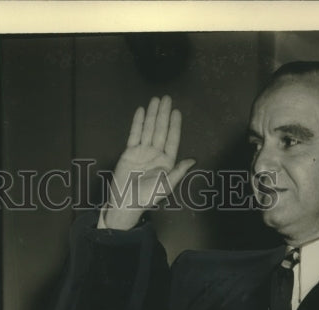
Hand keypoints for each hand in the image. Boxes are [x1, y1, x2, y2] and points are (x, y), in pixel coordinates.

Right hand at [103, 96, 194, 230]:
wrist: (126, 202)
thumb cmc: (147, 196)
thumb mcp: (167, 185)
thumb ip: (179, 171)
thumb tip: (193, 160)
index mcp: (166, 161)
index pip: (172, 139)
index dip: (175, 125)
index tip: (176, 111)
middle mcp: (155, 154)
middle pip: (160, 130)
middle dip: (163, 114)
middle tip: (167, 98)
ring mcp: (142, 151)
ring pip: (148, 129)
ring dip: (152, 114)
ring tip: (155, 100)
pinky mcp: (130, 152)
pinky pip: (134, 134)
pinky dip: (137, 122)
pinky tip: (141, 111)